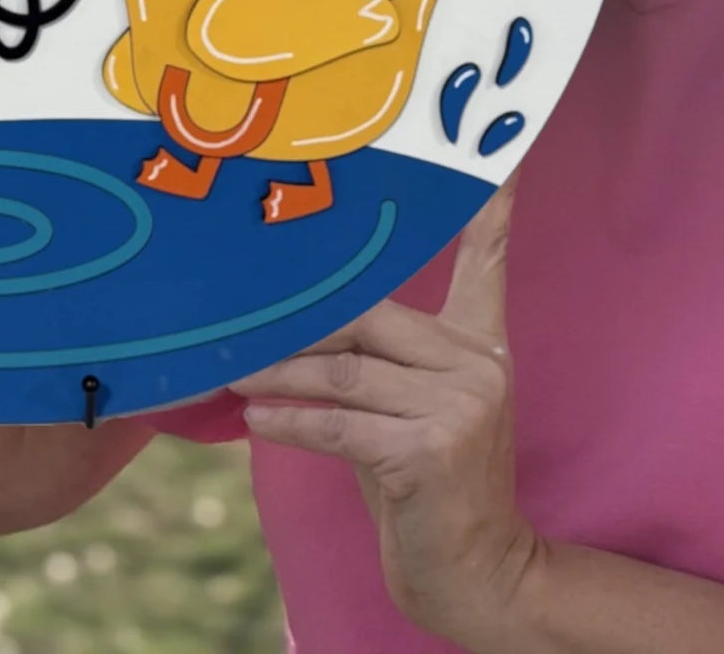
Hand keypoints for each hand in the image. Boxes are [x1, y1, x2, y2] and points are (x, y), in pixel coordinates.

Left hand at [233, 178, 535, 645]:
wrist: (474, 571)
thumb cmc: (424, 484)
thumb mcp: (404, 409)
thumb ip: (368, 361)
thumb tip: (285, 324)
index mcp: (480, 342)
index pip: (484, 258)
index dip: (487, 205)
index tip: (495, 152)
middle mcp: (477, 362)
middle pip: (367, 318)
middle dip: (294, 323)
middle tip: (234, 313)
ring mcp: (460, 404)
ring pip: (343, 373)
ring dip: (275, 375)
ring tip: (228, 372)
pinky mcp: (431, 450)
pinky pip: (340, 424)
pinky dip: (290, 422)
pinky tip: (256, 418)